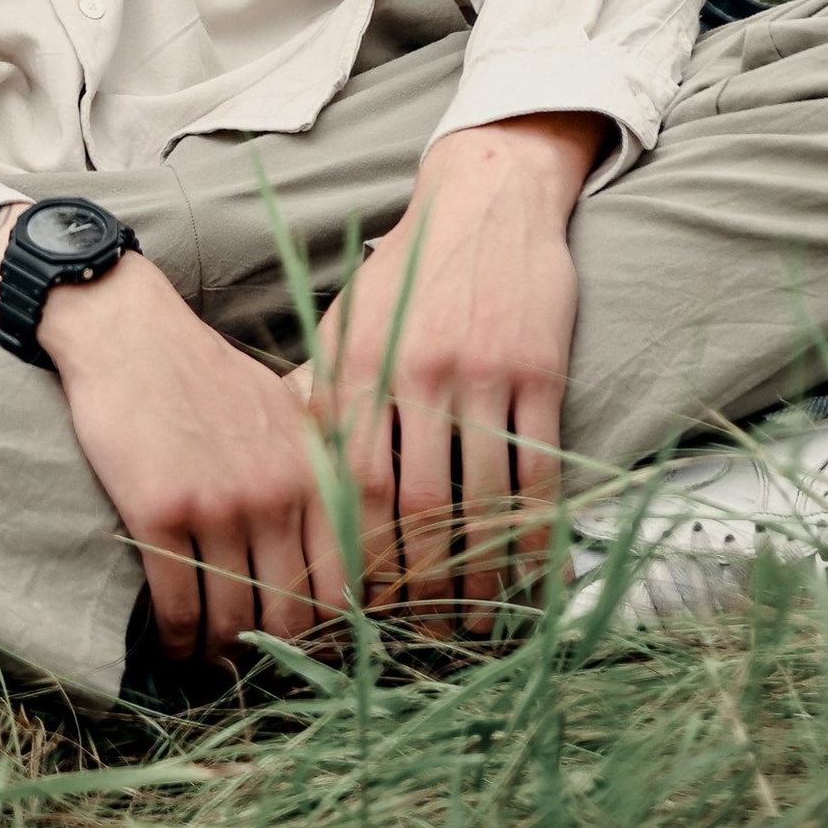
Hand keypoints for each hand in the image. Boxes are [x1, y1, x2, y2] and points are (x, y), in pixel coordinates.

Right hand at [0, 210, 344, 663]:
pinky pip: (178, 607)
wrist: (127, 330)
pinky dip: (176, 641)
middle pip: (287, 616)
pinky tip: (170, 646)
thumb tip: (340, 543)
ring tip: (207, 663)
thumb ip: (313, 471)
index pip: (339, 584)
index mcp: (310, 470)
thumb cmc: (203, 371)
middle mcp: (274, 493)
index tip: (297, 644)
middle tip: (249, 664)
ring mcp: (217, 505)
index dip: (321, 631)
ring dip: (218, 656)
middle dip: (268, 654)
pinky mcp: (159, 513)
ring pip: (231, 621)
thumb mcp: (281, 408)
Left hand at [305, 115, 601, 630]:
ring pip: (480, 498)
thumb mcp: (348, 320)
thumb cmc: (408, 270)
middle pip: (417, 503)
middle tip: (422, 632)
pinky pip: (540, 468)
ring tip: (477, 618)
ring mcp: (481, 370)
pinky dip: (537, 532)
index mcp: (360, 363)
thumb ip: (323, 392)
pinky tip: (534, 573)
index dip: (360, 552)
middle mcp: (416, 370)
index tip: (363, 606)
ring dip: (481, 571)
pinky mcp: (538, 369)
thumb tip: (287, 470)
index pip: (353, 482)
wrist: (485, 195)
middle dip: (419, 580)